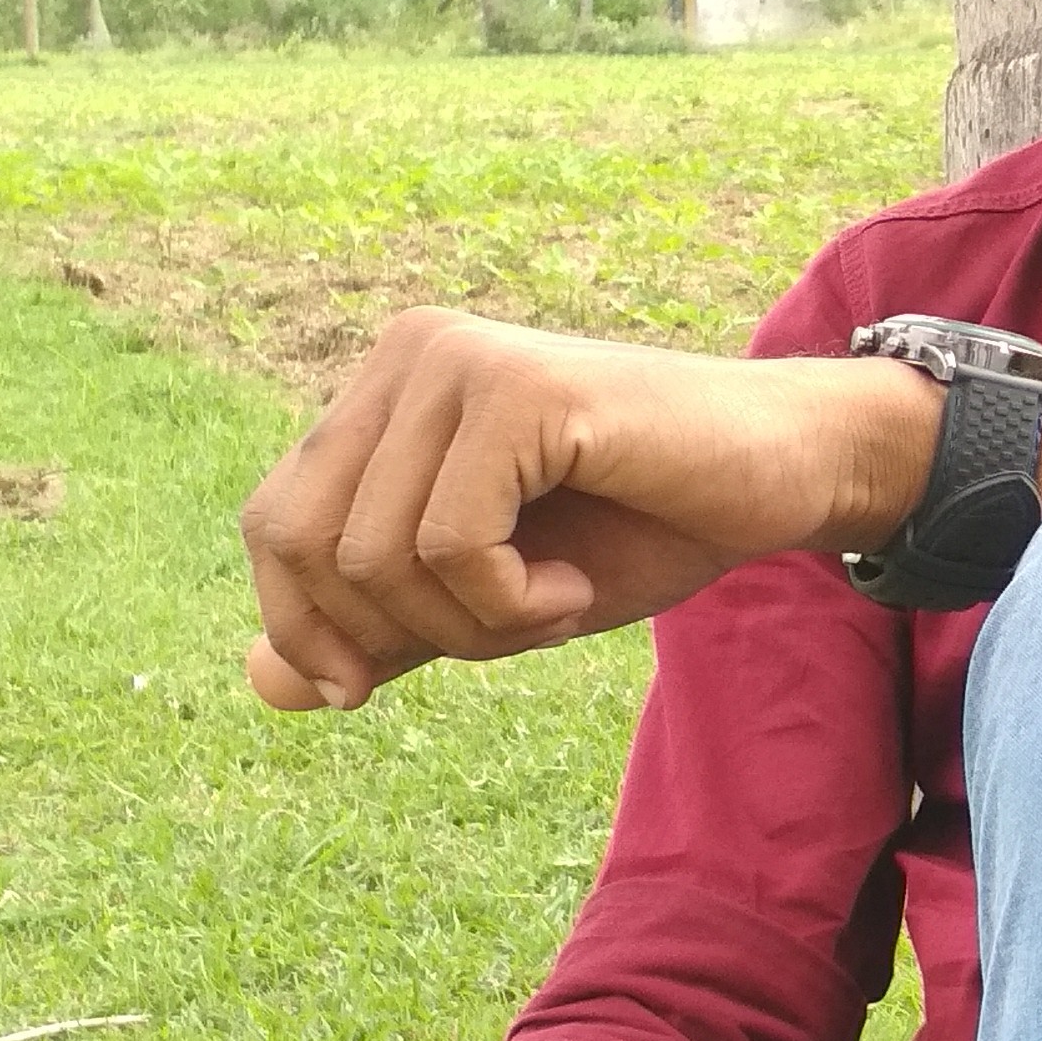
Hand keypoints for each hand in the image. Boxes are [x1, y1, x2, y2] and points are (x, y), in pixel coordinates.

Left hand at [240, 310, 937, 709]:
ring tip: (556, 604)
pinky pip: (452, 545)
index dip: (303, 625)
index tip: (364, 687)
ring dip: (470, 625)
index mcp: (389, 390)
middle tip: (499, 633)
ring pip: (377, 555)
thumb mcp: (487, 603)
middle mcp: (410, 354)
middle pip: (304, 540)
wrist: (784, 477)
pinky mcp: (518, 389)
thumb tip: (256, 681)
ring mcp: (460, 360)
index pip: (274, 522)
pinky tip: (578, 587)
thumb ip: (380, 632)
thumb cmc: (642, 531)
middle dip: (391, 632)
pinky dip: (512, 604)